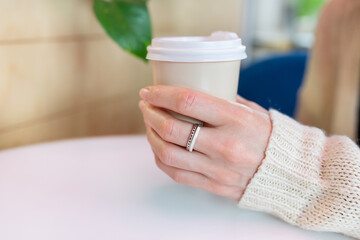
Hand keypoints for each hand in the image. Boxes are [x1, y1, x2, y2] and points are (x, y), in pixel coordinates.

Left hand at [139, 85, 271, 200]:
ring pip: (167, 153)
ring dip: (151, 136)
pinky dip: (160, 158)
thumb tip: (194, 90)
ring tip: (149, 125)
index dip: (161, 94)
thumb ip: (223, 100)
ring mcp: (218, 169)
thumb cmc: (270, 135)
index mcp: (236, 120)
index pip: (188, 101)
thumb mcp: (251, 110)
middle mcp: (225, 145)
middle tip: (145, 105)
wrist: (290, 173)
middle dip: (150, 113)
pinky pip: (176, 173)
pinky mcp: (214, 186)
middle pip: (171, 128)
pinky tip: (158, 147)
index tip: (148, 90)